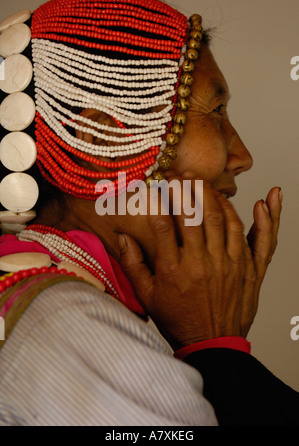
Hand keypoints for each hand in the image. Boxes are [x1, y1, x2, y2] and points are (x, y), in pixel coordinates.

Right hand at [119, 180, 281, 349]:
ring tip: (204, 183)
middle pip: (196, 215)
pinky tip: (263, 202)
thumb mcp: (147, 296)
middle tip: (182, 174)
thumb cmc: (178, 320)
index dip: (159, 199)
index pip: (164, 224)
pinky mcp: (249, 271)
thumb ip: (133, 264)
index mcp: (174, 270)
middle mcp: (202, 264)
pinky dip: (264, 220)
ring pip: (225, 220)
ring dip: (215, 196)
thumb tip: (123, 236)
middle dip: (188, 189)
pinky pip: (260, 241)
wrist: (212, 345)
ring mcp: (229, 265)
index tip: (156, 185)